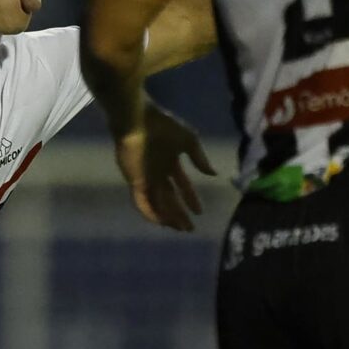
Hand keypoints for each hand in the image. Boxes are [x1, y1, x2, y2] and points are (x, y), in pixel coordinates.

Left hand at [115, 98, 213, 231]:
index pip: (182, 184)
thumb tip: (213, 174)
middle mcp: (158, 173)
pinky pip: (143, 202)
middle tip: (190, 228)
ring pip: (158, 203)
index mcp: (170, 162)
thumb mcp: (189, 140)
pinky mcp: (135, 181)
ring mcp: (146, 178)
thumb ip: (199, 158)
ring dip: (168, 217)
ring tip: (179, 228)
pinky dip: (151, 213)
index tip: (200, 212)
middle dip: (180, 213)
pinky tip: (162, 222)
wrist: (138, 120)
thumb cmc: (164, 126)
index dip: (191, 198)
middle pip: (170, 198)